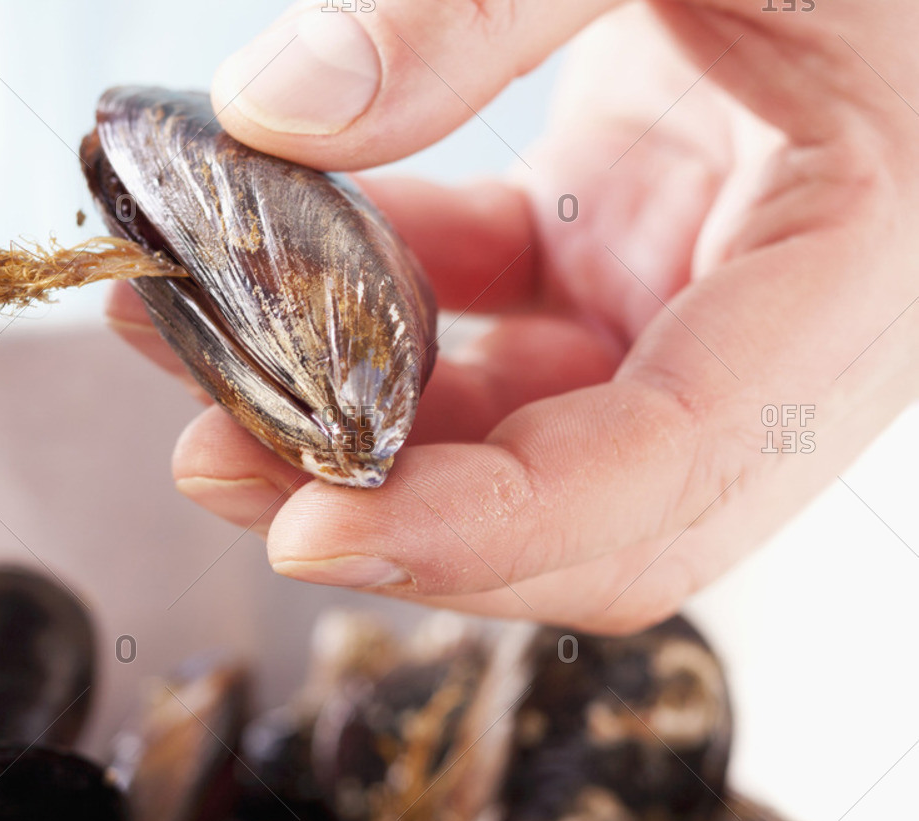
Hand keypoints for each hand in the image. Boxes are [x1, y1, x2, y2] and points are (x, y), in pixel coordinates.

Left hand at [109, 0, 918, 632]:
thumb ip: (485, 8)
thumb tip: (275, 112)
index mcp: (853, 276)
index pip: (665, 476)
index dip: (484, 531)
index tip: (309, 536)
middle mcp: (774, 328)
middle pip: (579, 514)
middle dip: (395, 514)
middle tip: (217, 462)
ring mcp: (686, 296)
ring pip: (510, 435)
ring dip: (355, 417)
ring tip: (199, 351)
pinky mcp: (614, 248)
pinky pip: (483, 324)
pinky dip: (375, 311)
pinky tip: (274, 262)